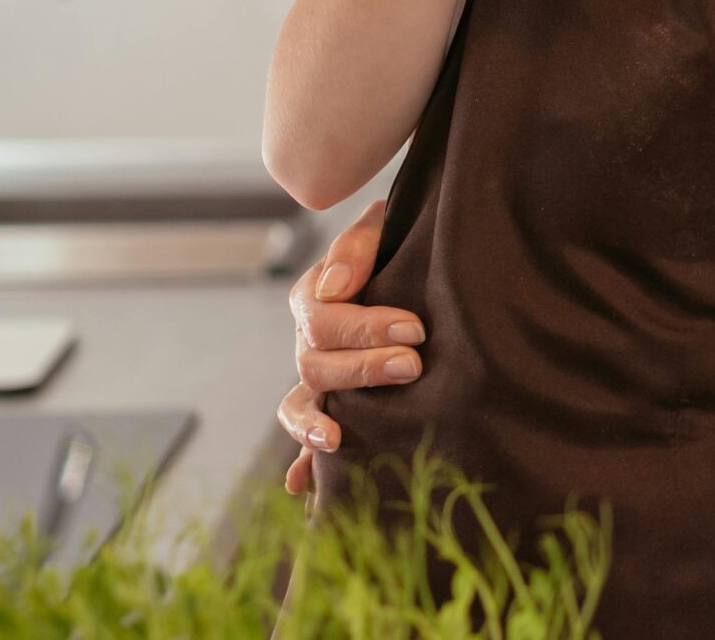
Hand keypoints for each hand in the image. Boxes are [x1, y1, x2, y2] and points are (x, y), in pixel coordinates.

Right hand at [275, 199, 425, 494]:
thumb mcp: (379, 230)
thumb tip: (336, 287)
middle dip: (363, 369)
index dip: (366, 326)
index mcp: (315, 296)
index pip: (324, 318)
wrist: (408, 264)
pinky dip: (303, 461)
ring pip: (299, 404)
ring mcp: (314, 377)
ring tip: (338, 439)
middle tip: (412, 366)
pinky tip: (301, 485)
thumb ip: (357, 246)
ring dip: (315, 424)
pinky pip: (307, 436)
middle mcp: (308, 340)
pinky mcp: (329, 405)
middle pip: (316, 364)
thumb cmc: (396, 245)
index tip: (415, 329)